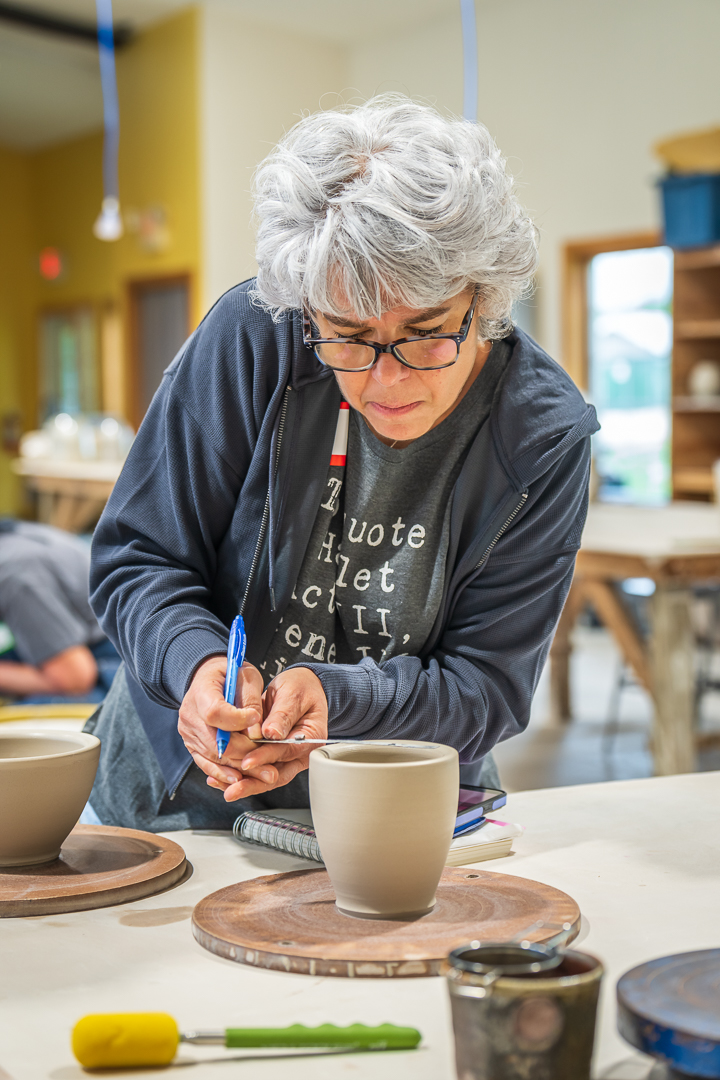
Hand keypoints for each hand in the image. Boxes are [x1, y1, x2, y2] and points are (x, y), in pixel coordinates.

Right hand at [178, 655, 271, 791]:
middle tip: (271, 765)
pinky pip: (207, 764)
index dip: (237, 721)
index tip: (256, 719)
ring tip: (265, 775)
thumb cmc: (228, 675)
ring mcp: (189, 733)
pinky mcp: (192, 746)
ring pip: (214, 757)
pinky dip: (225, 773)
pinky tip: (240, 780)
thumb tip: (257, 730)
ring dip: (241, 769)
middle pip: (216, 743)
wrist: (208, 678)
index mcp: (201, 692)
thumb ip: (251, 701)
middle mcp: (190, 715)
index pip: (215, 712)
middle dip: (246, 755)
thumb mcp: (245, 676)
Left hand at [207, 666, 327, 801]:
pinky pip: (258, 769)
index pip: (287, 752)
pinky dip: (241, 775)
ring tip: (225, 789)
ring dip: (245, 784)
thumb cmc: (301, 687)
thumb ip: (283, 715)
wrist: (300, 686)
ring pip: (266, 776)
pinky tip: (223, 779)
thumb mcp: (293, 694)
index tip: (247, 762)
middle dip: (253, 783)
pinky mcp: (272, 755)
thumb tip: (272, 734)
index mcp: (312, 737)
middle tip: (233, 790)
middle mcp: (300, 752)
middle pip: (277, 774)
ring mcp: (286, 757)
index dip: (265, 758)